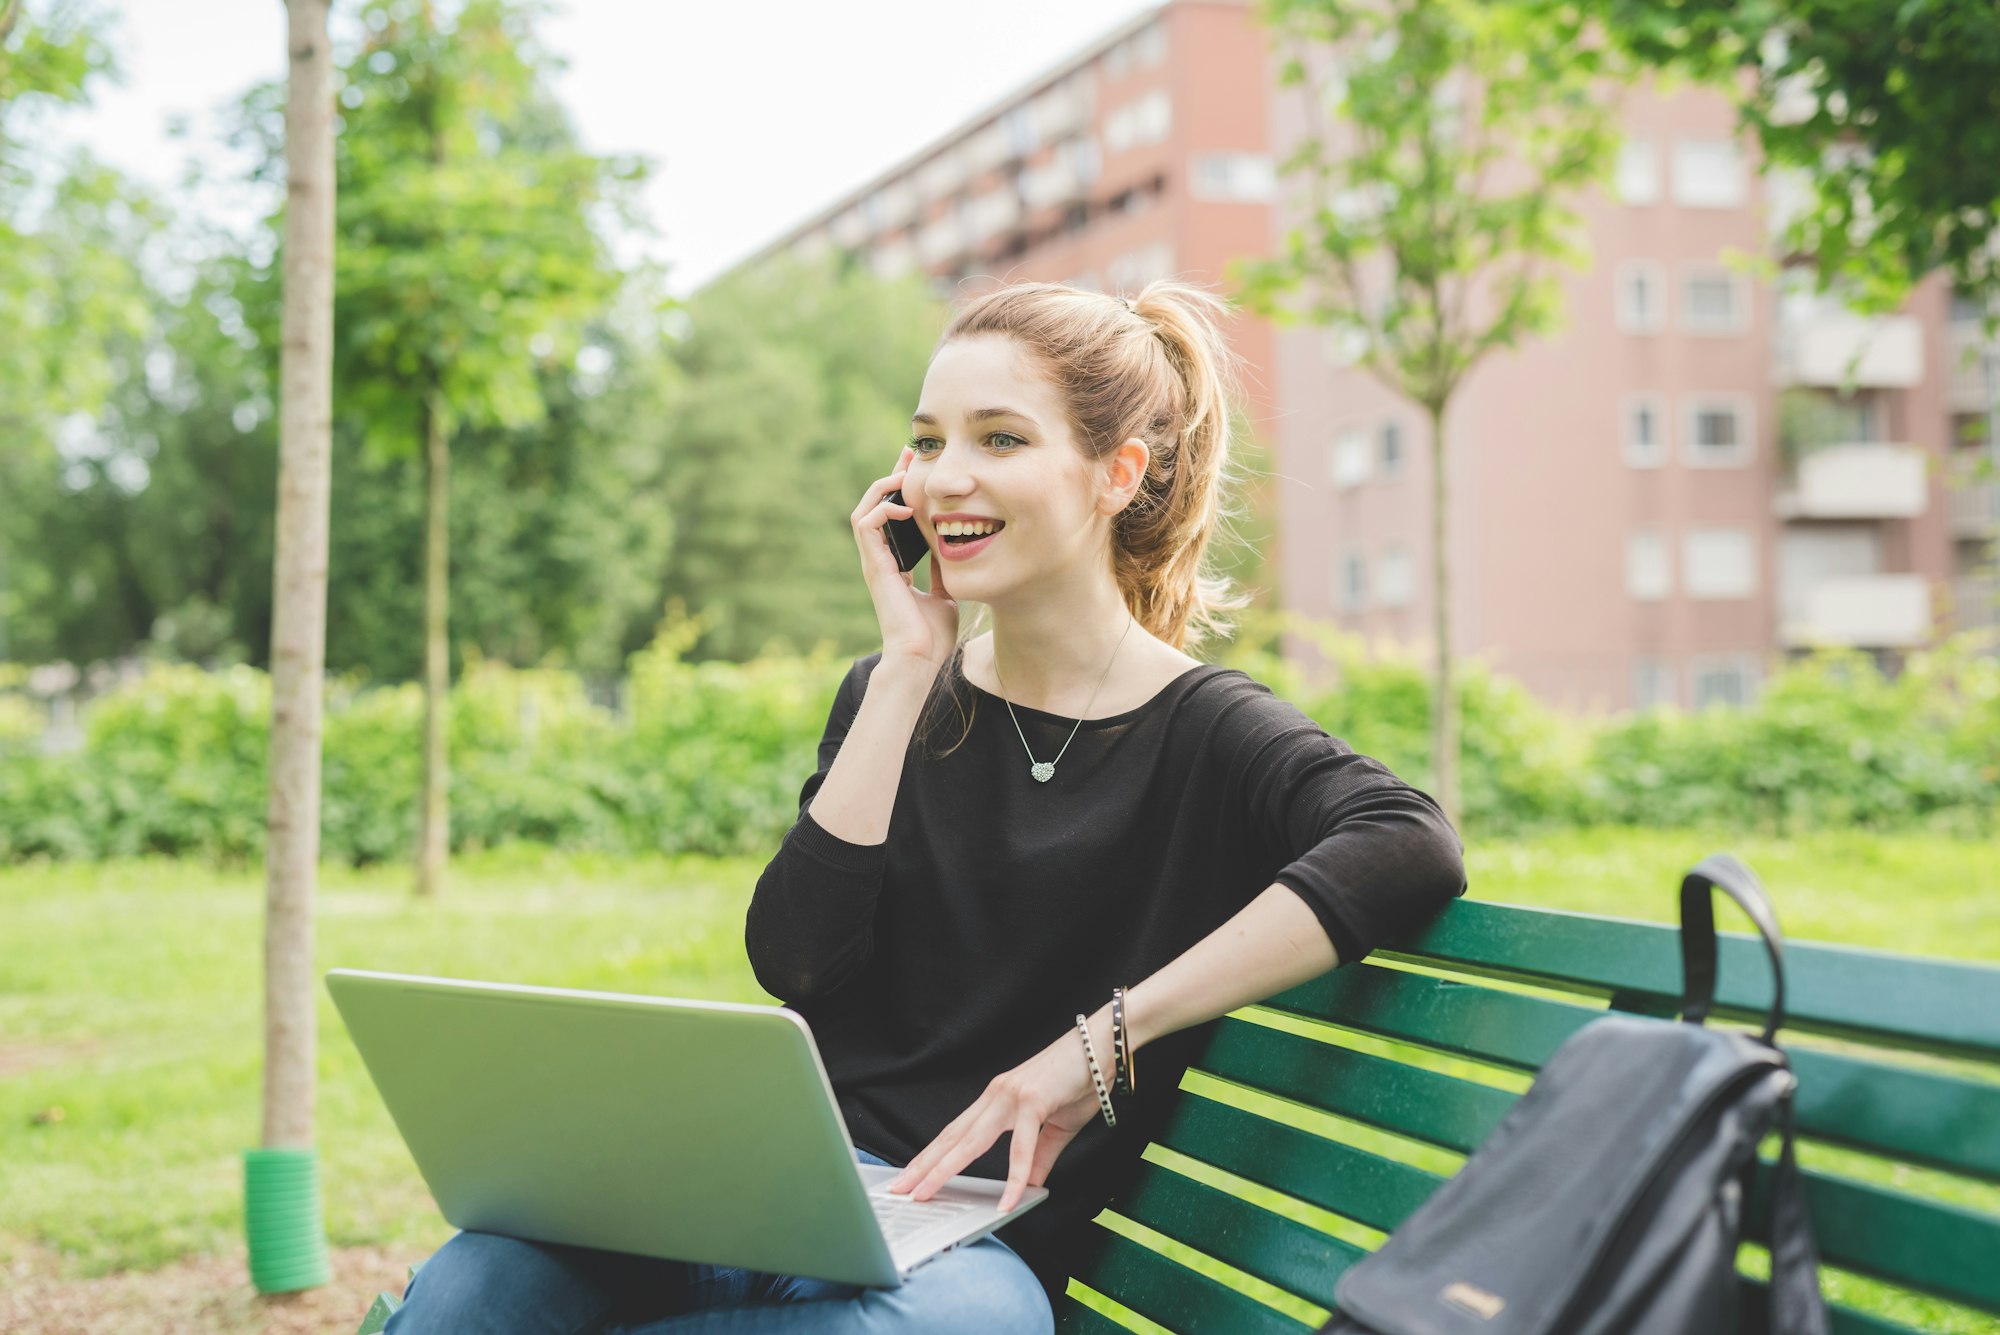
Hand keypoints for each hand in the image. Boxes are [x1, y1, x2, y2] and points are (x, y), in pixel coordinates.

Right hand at [851, 444, 957, 670]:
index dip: (904, 490)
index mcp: (895, 564)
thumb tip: (955, 546)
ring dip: (882, 486)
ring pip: (864, 508)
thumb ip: (942, 568)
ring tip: (903, 474)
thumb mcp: (944, 591)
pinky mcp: (874, 565)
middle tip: (910, 454)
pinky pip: (865, 523)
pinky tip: (904, 504)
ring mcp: (874, 561)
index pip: (894, 517)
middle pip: (877, 505)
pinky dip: (881, 507)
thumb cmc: (932, 635)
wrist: (921, 658)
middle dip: (892, 476)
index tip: (919, 469)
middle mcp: (881, 559)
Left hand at [883, 1012, 1112, 1213]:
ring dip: (945, 1169)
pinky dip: (1014, 1176)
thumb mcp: (1057, 1126)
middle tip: (901, 1189)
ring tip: (926, 1193)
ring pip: (971, 1140)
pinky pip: (1021, 1146)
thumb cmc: (1083, 1078)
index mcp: (998, 1100)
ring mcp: (1011, 1096)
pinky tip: (1009, 1199)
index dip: (932, 1155)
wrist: (1105, 1044)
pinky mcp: (1033, 1100)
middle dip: (925, 1165)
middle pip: (953, 1138)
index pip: (956, 1133)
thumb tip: (1029, 1186)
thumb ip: (1040, 1156)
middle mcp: (997, 1095)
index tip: (912, 1174)